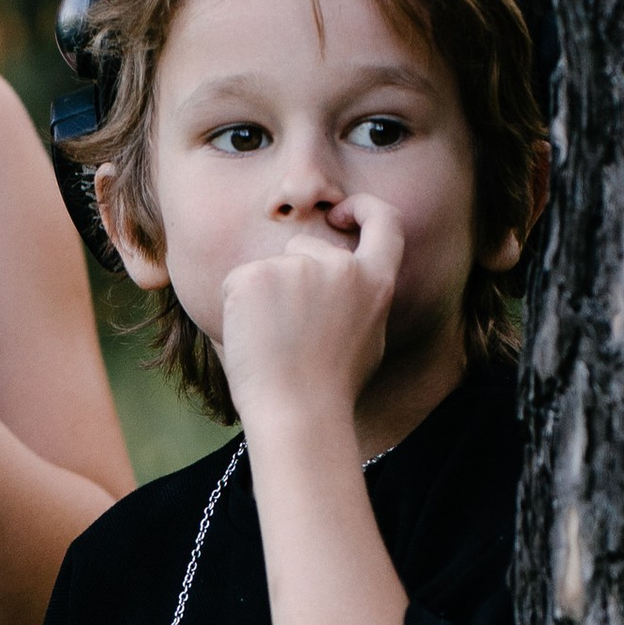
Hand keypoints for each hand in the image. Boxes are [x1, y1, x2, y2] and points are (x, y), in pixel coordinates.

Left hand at [215, 194, 405, 427]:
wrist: (297, 415)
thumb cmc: (331, 391)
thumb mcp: (368, 340)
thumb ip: (360, 299)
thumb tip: (348, 278)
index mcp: (375, 282)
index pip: (385, 221)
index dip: (363, 209)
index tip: (341, 212)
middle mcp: (339, 266)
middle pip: (306, 247)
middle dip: (292, 276)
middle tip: (289, 333)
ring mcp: (296, 268)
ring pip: (269, 268)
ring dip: (265, 296)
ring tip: (274, 345)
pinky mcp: (255, 275)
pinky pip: (238, 282)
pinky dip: (238, 308)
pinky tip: (253, 341)